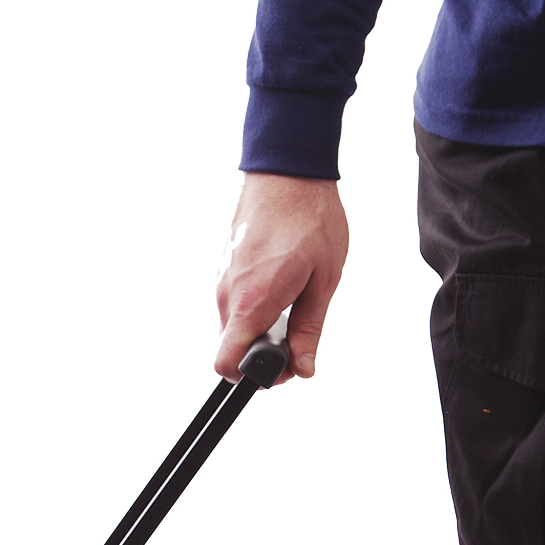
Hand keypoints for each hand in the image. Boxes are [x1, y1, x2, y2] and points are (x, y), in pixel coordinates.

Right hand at [214, 173, 348, 383]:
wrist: (287, 169)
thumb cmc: (309, 218)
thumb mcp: (323, 281)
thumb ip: (309, 330)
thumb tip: (303, 368)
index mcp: (252, 302)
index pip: (226, 364)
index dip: (254, 375)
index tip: (282, 365)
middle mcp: (228, 294)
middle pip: (231, 348)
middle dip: (261, 352)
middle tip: (296, 335)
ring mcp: (221, 279)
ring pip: (233, 325)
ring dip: (259, 326)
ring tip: (292, 299)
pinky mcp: (223, 268)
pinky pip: (234, 302)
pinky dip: (253, 306)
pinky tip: (280, 282)